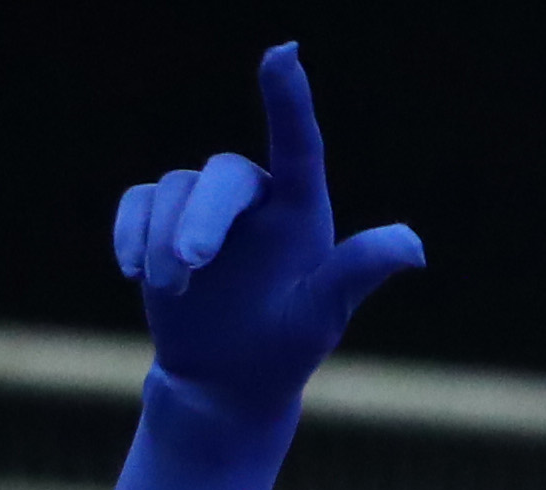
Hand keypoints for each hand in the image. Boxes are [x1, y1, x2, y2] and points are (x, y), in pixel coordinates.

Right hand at [108, 43, 421, 424]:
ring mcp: (201, 205)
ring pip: (172, 190)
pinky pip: (136, 203)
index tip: (283, 53)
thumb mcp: (324, 314)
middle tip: (189, 269)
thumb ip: (360, 271)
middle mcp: (252, 196)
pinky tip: (133, 273)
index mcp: (300, 209)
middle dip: (201, 220)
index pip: (298, 145)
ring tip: (172, 292)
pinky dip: (130, 234)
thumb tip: (415, 247)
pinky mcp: (158, 219)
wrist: (227, 381)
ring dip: (163, 244)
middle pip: (221, 176)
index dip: (289, 98)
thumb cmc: (286, 347)